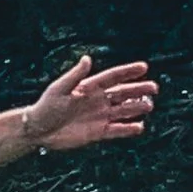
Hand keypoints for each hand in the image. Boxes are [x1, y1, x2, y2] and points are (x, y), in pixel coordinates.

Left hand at [23, 55, 156, 151]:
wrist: (38, 130)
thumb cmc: (46, 107)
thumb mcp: (59, 89)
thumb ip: (75, 76)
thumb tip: (88, 59)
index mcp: (89, 87)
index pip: (112, 77)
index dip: (128, 72)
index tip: (143, 67)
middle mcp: (97, 101)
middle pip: (122, 93)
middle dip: (138, 90)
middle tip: (154, 88)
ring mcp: (99, 116)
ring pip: (123, 111)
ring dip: (136, 107)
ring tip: (149, 105)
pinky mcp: (97, 132)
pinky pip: (117, 130)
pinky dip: (128, 129)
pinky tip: (140, 127)